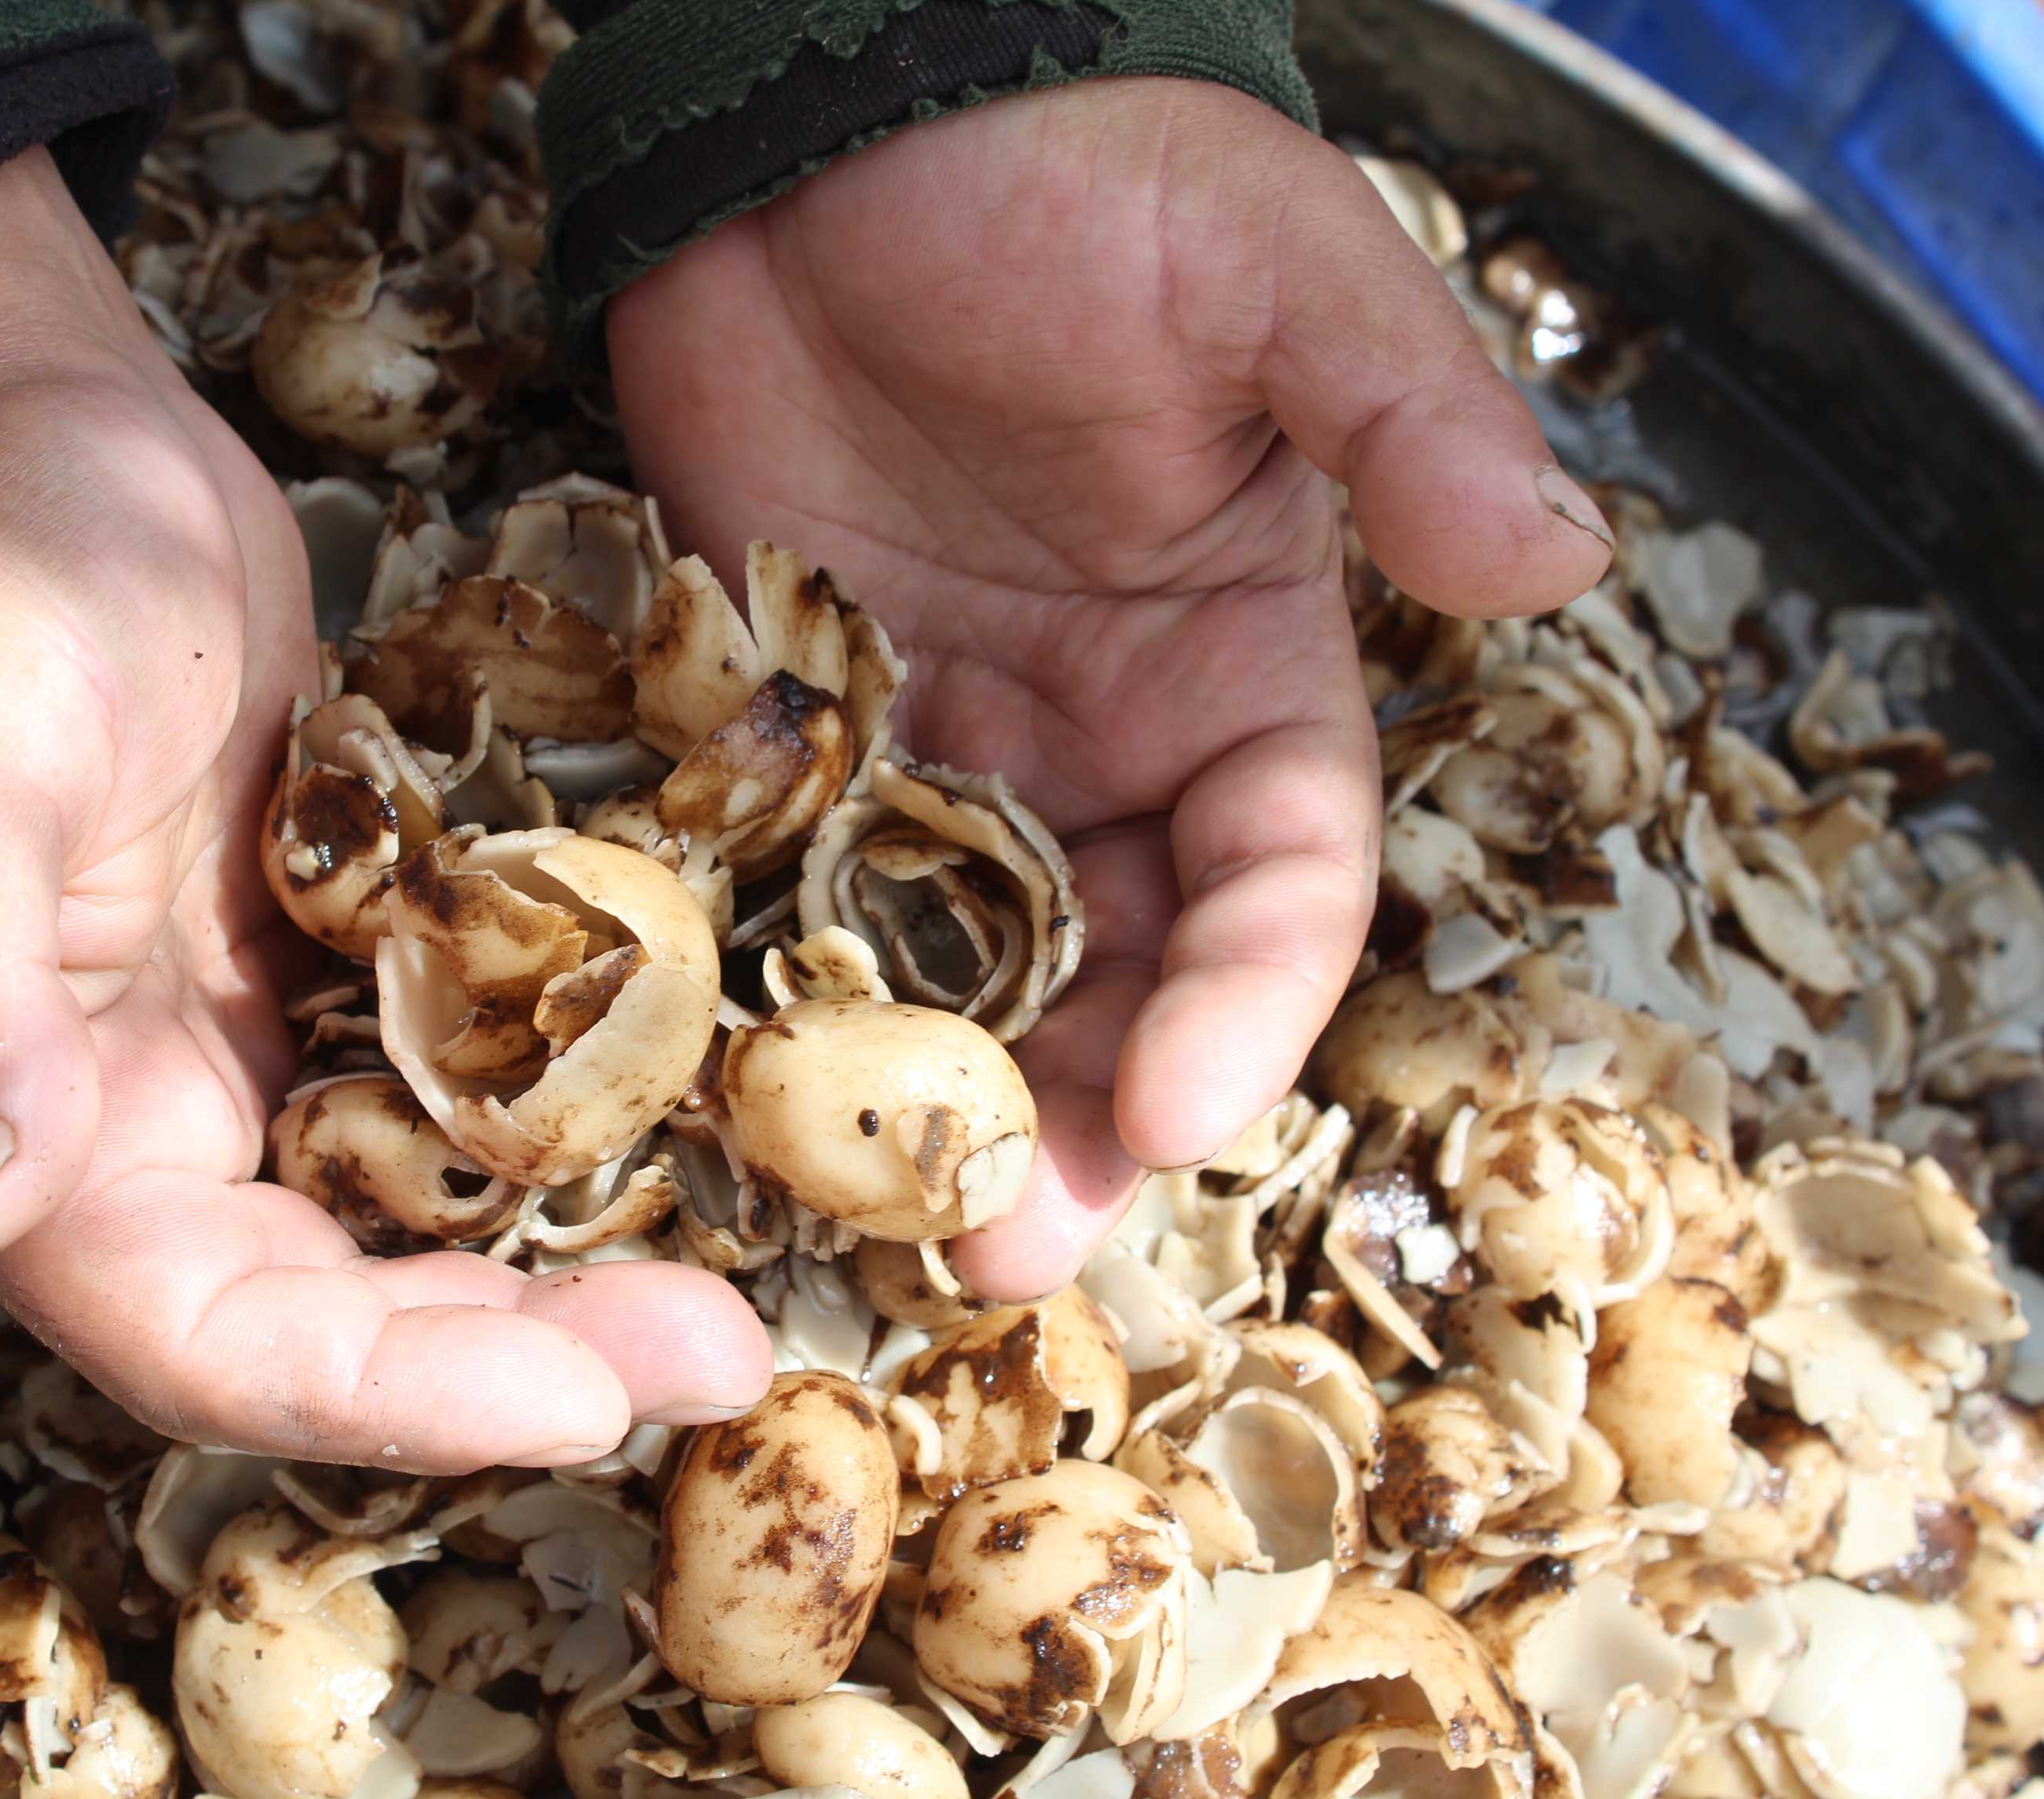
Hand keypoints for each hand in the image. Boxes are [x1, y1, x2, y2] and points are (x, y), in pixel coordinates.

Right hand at [0, 148, 767, 1470]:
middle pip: (347, 1314)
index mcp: (34, 1134)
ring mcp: (260, 1045)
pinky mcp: (353, 954)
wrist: (30, 430)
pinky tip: (711, 1100)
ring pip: (429, 1210)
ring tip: (747, 1264)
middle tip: (727, 1354)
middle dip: (528, 1357)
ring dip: (577, 1254)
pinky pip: (477, 1068)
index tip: (579, 1403)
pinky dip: (581, 1101)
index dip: (385, 1397)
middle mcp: (151, 1129)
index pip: (205, 1341)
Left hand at [608, 80, 1614, 1298]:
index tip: (1177, 1111)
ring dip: (938, 1094)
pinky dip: (788, 982)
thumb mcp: (1268, 267)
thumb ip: (1400, 417)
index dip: (1246, 1008)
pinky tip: (744, 1077)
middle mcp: (1106, 735)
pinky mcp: (801, 725)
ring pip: (965, 963)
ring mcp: (949, 741)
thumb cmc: (1070, 175)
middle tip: (1003, 1241)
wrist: (826, 126)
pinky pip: (805, 882)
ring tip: (886, 1214)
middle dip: (1078, 1115)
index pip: (1280, 882)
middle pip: (1121, 973)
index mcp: (1244, 664)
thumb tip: (1553, 558)